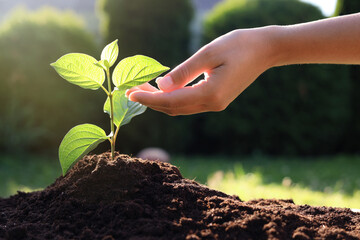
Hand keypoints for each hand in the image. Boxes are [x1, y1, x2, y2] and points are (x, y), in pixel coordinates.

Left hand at [126, 27, 276, 115]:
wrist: (266, 50)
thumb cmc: (239, 45)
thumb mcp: (208, 54)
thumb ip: (183, 72)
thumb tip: (161, 86)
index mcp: (210, 94)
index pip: (171, 101)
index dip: (149, 99)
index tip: (129, 93)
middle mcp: (212, 104)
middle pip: (174, 108)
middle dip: (151, 101)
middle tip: (131, 90)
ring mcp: (216, 104)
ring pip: (181, 108)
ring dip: (161, 101)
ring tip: (143, 89)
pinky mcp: (217, 100)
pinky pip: (190, 103)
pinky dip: (174, 99)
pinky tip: (164, 89)